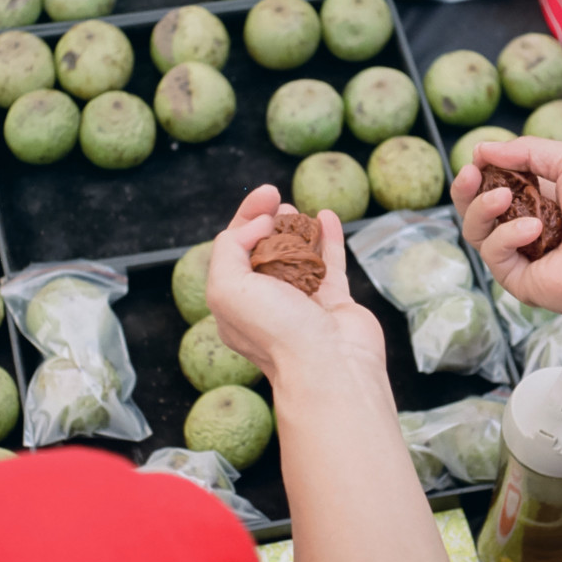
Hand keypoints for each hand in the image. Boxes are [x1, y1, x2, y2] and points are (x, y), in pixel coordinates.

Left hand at [205, 185, 385, 384]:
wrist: (328, 365)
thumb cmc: (276, 331)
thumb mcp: (227, 286)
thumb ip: (230, 248)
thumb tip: (260, 225)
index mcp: (234, 303)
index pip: (233, 251)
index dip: (246, 218)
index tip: (265, 196)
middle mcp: (266, 304)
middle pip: (264, 252)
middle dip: (269, 223)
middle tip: (278, 201)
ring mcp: (302, 304)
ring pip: (298, 257)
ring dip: (297, 230)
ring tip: (298, 211)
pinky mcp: (334, 303)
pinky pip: (331, 265)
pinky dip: (329, 239)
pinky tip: (327, 217)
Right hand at [449, 137, 561, 357]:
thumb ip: (529, 150)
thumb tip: (482, 148)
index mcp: (541, 198)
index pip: (496, 182)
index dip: (483, 169)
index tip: (478, 157)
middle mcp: (525, 225)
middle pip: (475, 207)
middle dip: (465, 189)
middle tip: (470, 174)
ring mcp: (519, 253)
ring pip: (475, 229)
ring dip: (482, 208)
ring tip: (502, 198)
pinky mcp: (515, 277)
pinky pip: (492, 252)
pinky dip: (507, 236)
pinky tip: (533, 229)